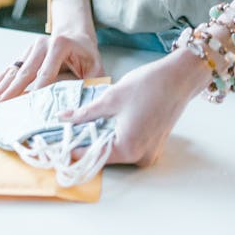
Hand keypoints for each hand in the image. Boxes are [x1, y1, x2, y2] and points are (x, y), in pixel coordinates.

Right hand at [0, 28, 103, 105]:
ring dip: (0, 87)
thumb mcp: (95, 69)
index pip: (46, 73)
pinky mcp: (25, 52)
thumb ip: (89, 85)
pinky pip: (11, 68)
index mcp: (60, 45)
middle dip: (10, 92)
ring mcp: (32, 47)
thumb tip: (81, 107)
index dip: (35, 92)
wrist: (77, 36)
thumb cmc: (88, 57)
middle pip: (24, 72)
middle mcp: (42, 44)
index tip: (25, 109)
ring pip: (14, 70)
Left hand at [59, 47, 209, 167]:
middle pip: (104, 155)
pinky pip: (128, 145)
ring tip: (84, 122)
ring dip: (100, 137)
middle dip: (86, 142)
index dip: (72, 150)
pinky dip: (115, 135)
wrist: (179, 77)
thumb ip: (85, 113)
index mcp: (128, 148)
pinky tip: (106, 120)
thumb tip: (63, 118)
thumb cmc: (148, 85)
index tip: (55, 145)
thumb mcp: (111, 97)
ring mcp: (148, 153)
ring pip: (115, 149)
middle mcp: (139, 157)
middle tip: (67, 129)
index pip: (91, 155)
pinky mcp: (153, 145)